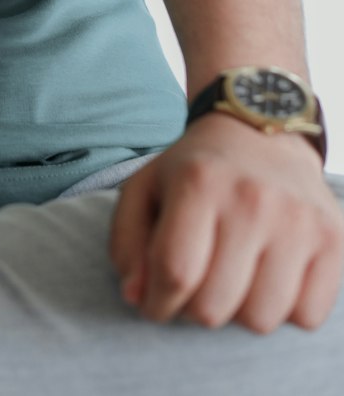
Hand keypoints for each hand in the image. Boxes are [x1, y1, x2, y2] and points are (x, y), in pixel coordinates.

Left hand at [109, 111, 343, 331]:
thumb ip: (127, 244)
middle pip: (214, 306)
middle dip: (195, 309)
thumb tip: (135, 297)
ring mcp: (297, 220)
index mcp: (199, 183)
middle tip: (197, 287)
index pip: (175, 273)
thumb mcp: (145, 189)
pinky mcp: (333, 239)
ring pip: (261, 319)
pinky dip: (285, 310)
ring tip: (233, 279)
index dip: (157, 303)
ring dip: (240, 312)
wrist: (261, 132)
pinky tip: (269, 277)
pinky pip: (307, 316)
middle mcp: (252, 199)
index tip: (156, 303)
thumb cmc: (195, 170)